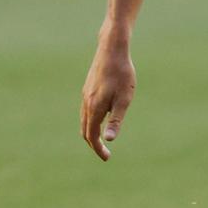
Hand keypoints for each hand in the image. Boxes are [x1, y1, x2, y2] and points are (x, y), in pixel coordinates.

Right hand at [80, 37, 135, 160]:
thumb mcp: (124, 99)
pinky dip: (90, 122)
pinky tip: (100, 120)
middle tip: (105, 153)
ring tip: (102, 139)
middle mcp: (86, 103)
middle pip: (85, 130)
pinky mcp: (87, 88)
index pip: (92, 135)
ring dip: (91, 133)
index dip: (98, 149)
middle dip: (93, 144)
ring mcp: (85, 95)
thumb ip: (115, 120)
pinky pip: (85, 111)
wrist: (112, 50)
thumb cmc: (122, 74)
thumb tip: (109, 140)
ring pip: (84, 120)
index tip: (106, 158)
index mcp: (94, 108)